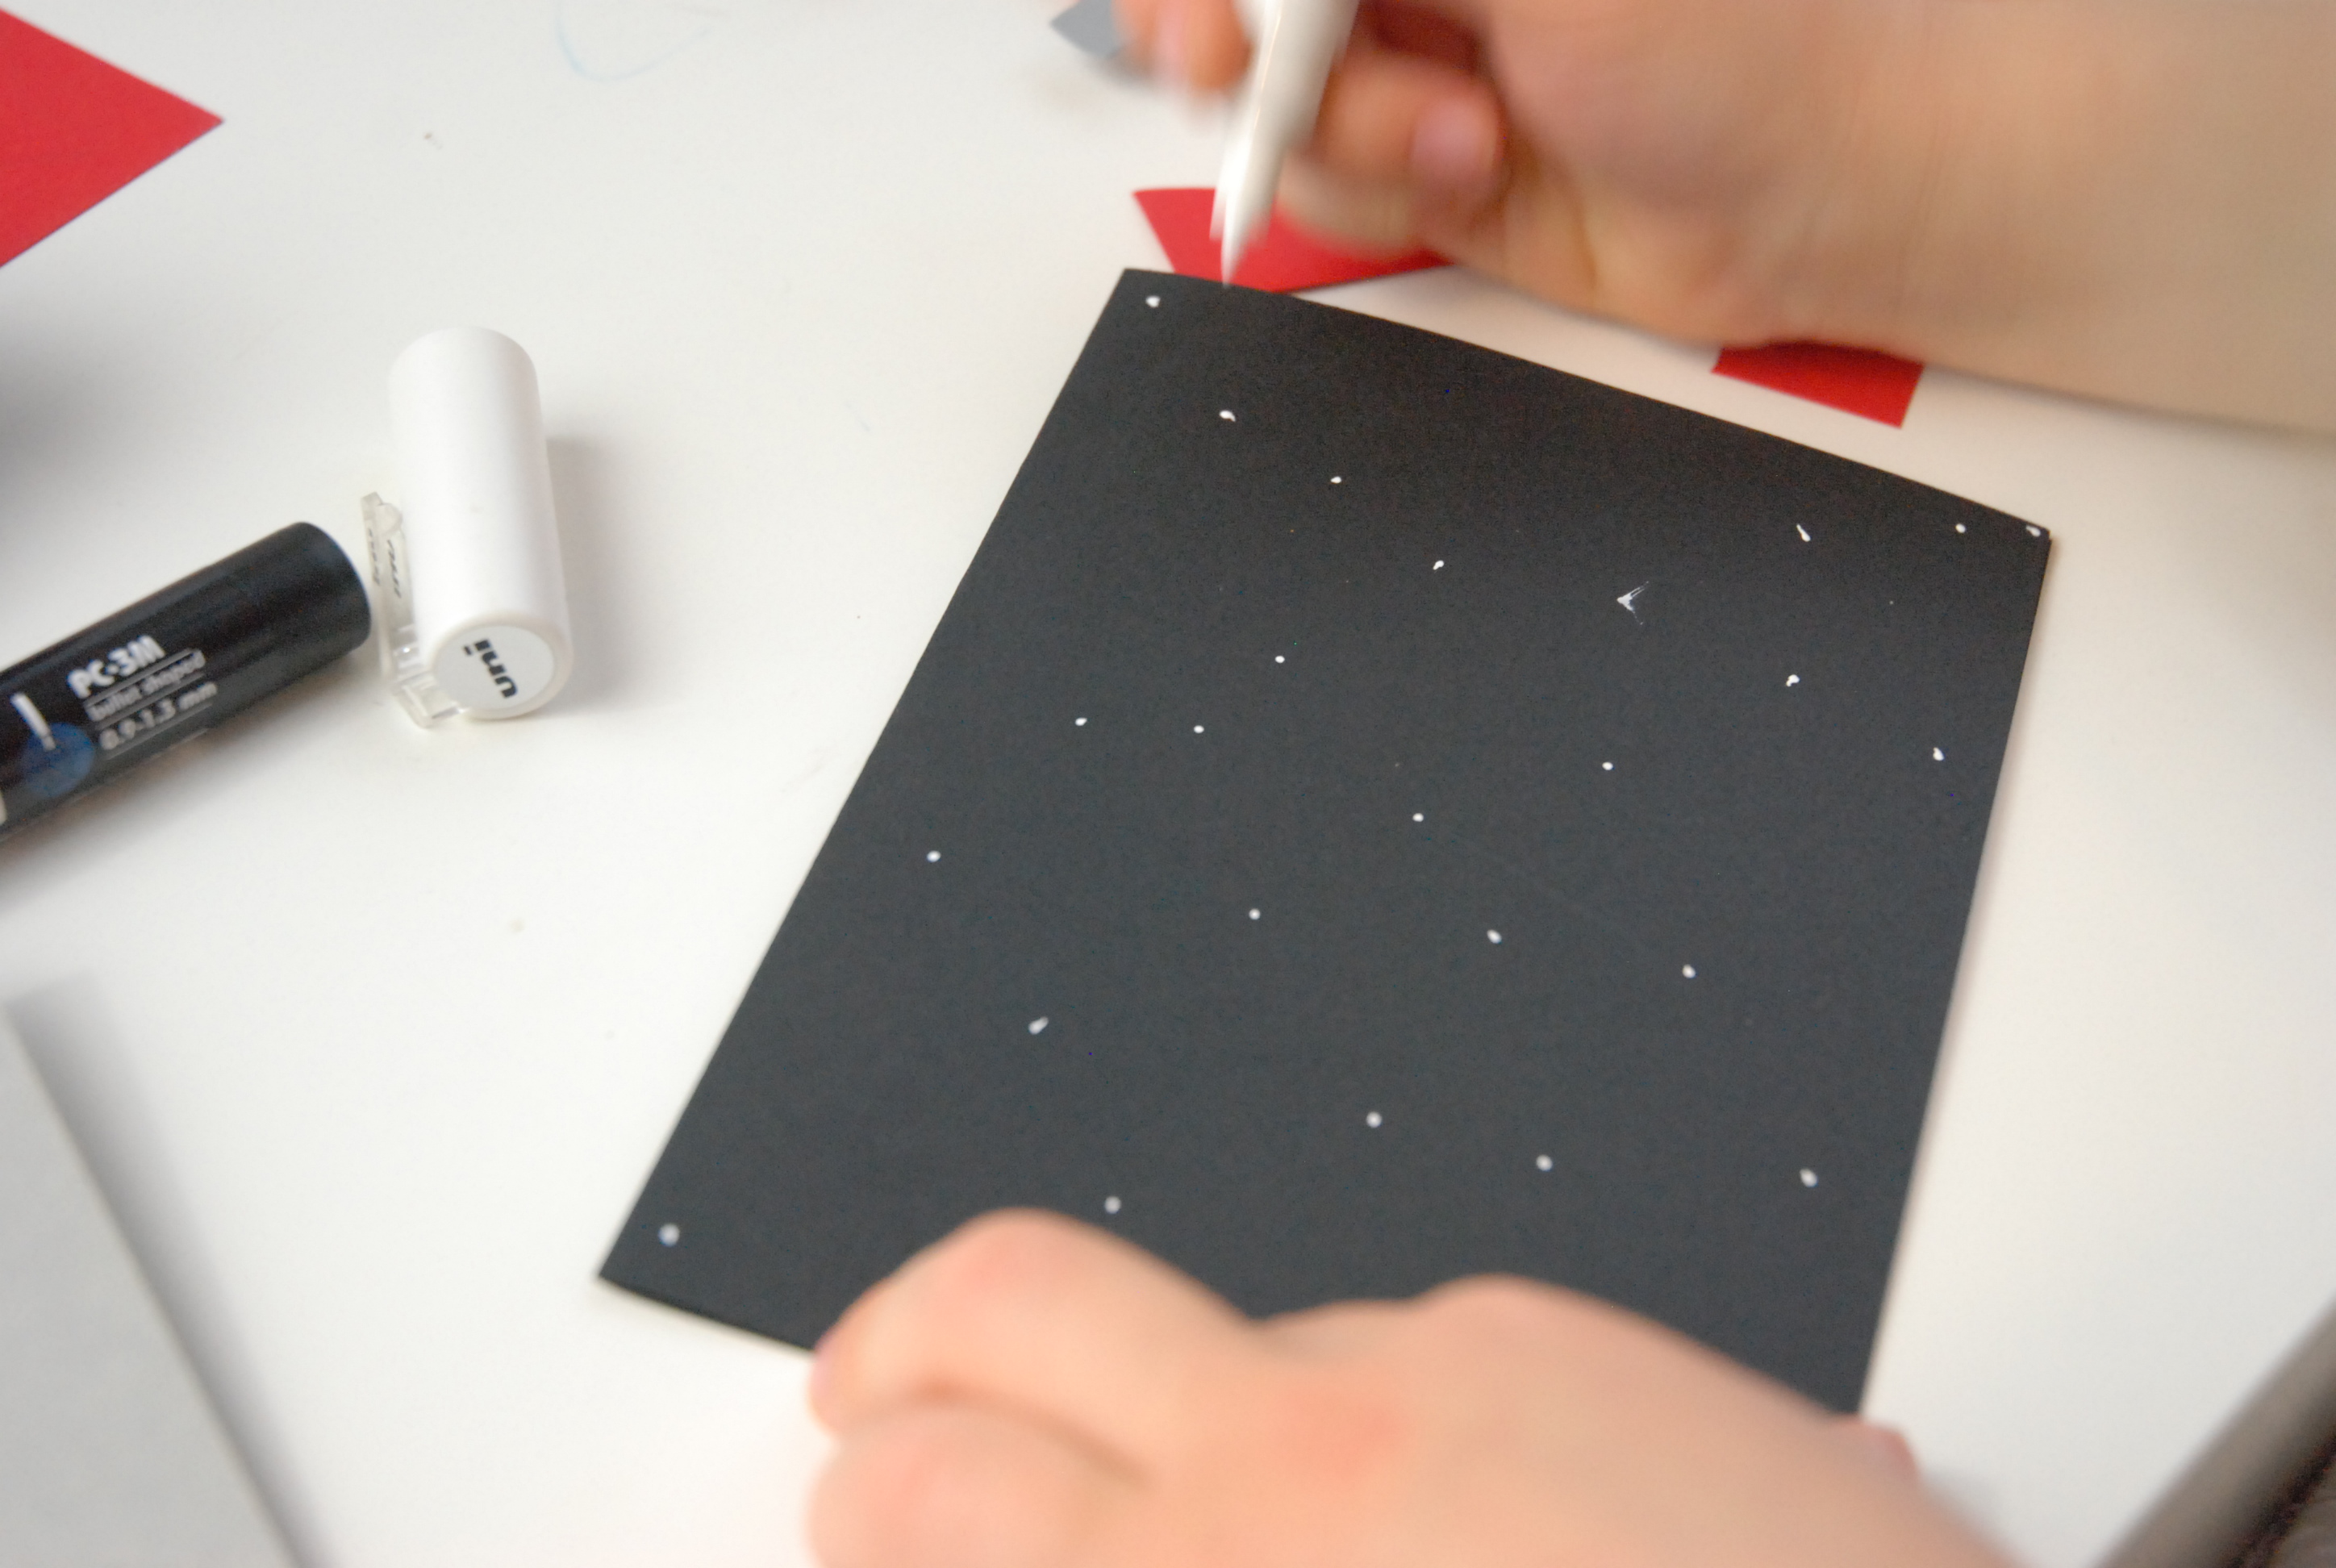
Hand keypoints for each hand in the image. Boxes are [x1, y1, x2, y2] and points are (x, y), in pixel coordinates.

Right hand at [807, 1209, 2010, 1567]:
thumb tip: (1064, 1557)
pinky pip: (1409, 1334)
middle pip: (1014, 1294)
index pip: (934, 1484)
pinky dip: (1359, 1404)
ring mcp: (1472, 1358)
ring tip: (1189, 1501)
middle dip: (900, 1343)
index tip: (847, 1515)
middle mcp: (1328, 1439)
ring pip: (1228, 1320)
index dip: (859, 1500)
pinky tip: (1428, 1516)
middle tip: (868, 1402)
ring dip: (1163, 1401)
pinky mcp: (1600, 1333)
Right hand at [1116, 0, 2335, 429]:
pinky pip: (1327, 181)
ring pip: (1270, 94)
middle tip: (1227, 59)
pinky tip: (1469, 169)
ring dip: (1334, 120)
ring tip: (1456, 128)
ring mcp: (1416, 58)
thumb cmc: (1735, 29)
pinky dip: (1373, 183)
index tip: (1213, 14)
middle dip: (1222, 35)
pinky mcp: (1429, 168)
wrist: (1838, 182)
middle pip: (1242, 6)